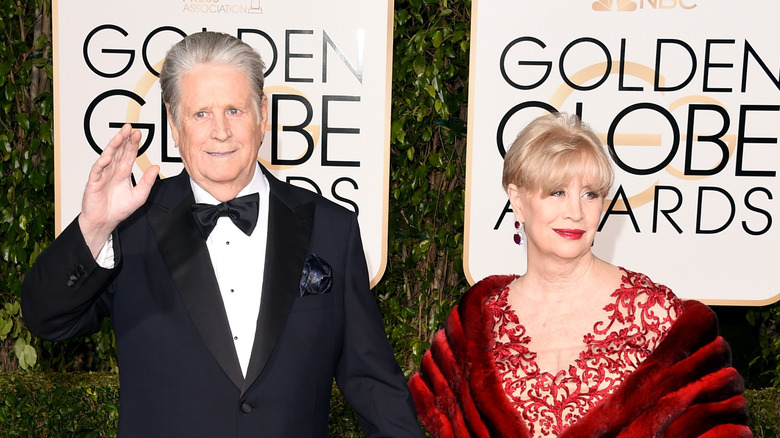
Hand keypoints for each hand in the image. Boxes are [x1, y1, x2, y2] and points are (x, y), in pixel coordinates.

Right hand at [78, 124, 159, 256]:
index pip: (128, 154)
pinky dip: (101, 164)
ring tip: (119, 136)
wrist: (104, 222)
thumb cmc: (119, 209)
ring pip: (107, 157)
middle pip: (118, 151)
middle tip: (129, 128)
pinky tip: (107, 157)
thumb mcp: (139, 196)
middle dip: (123, 139)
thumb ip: (147, 182)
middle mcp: (112, 171)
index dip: (133, 144)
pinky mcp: (94, 182)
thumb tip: (156, 168)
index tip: (138, 133)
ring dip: (113, 146)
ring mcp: (102, 175)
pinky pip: (97, 171)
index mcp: (123, 173)